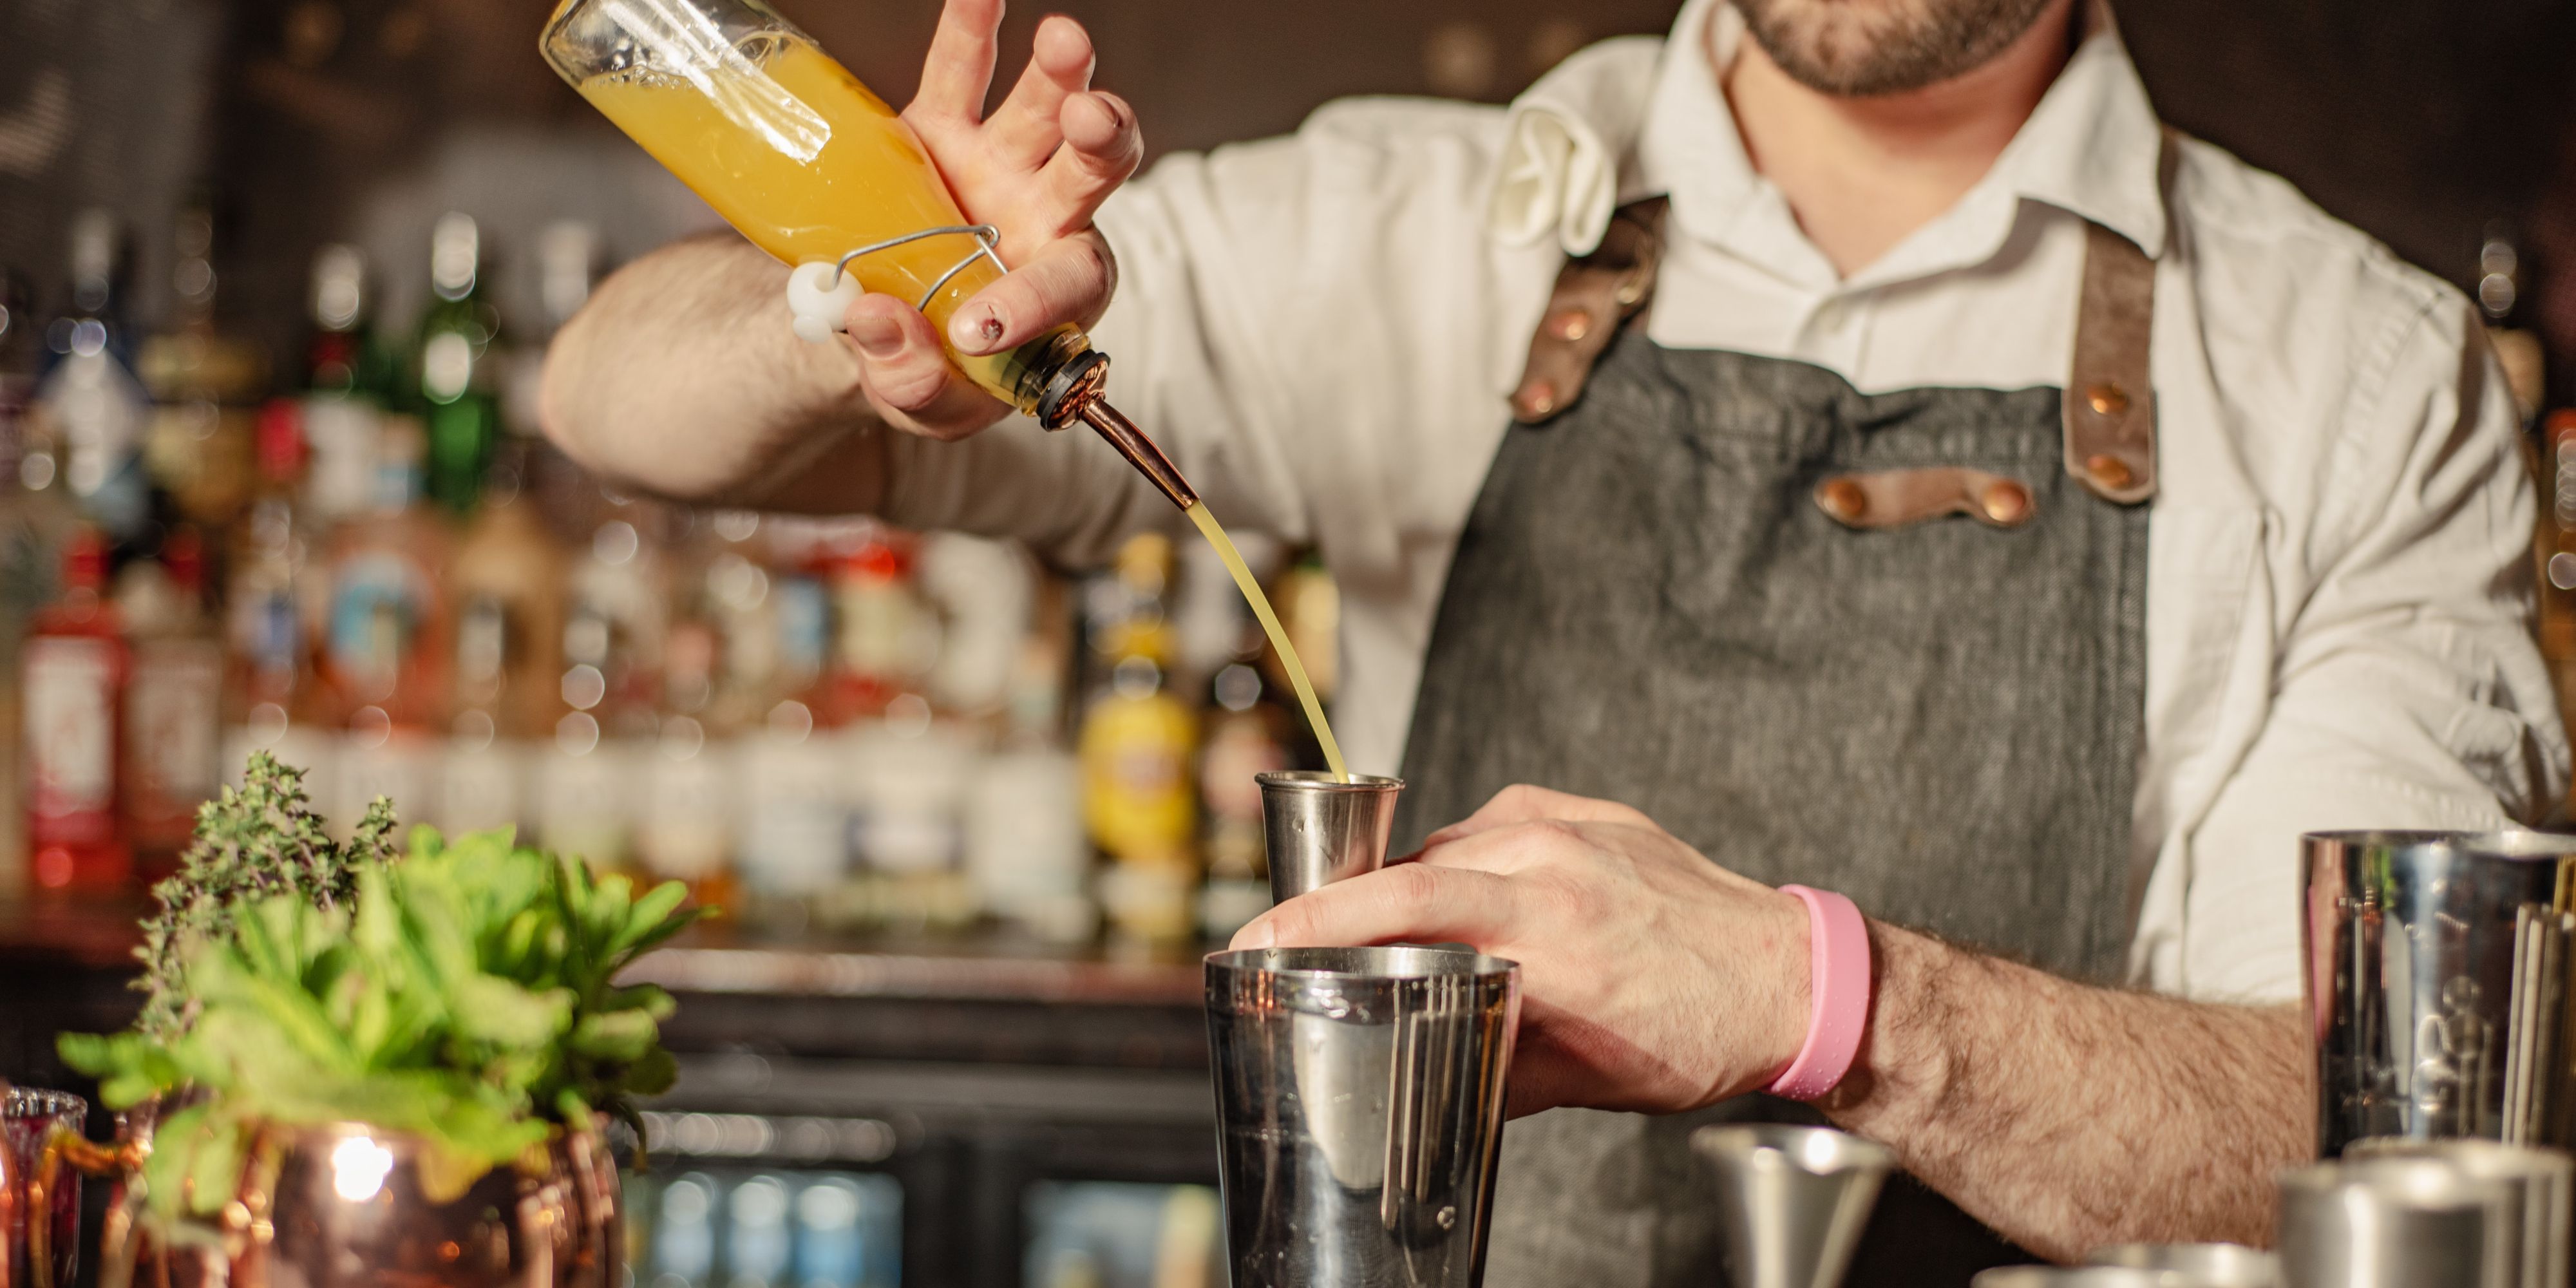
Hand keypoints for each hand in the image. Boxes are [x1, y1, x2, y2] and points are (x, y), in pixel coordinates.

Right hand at [849, 0, 1141, 440]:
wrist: (883, 322)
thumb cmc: (928, 369)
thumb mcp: (922, 400)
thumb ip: (912, 381)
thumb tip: (878, 324)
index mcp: (1055, 293)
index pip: (1064, 286)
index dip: (1030, 303)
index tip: (976, 327)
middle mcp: (1041, 217)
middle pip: (1091, 173)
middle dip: (1102, 142)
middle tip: (1094, 121)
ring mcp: (998, 166)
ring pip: (1046, 113)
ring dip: (1060, 75)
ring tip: (1064, 41)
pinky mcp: (944, 131)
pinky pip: (963, 74)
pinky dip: (972, 30)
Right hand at [1231, 785, 1817, 1116]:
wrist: (1791, 980)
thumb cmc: (1698, 1035)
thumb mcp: (1583, 1078)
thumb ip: (1489, 1068)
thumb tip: (1418, 1083)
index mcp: (1548, 928)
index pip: (1400, 904)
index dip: (1315, 918)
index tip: (1256, 938)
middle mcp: (1552, 861)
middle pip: (1406, 868)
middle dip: (1339, 904)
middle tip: (1292, 938)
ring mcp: (1571, 826)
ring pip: (1448, 844)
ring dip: (1417, 887)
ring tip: (1407, 938)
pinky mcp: (1590, 809)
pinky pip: (1498, 823)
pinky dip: (1472, 858)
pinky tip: (1476, 896)